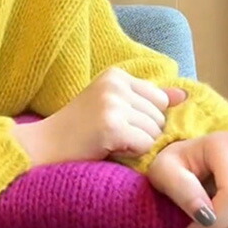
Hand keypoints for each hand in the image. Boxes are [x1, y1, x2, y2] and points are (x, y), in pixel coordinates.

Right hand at [12, 67, 185, 165]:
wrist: (43, 145)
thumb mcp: (112, 104)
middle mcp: (115, 85)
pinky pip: (145, 145)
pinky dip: (131, 153)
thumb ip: (147, 98)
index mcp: (116, 75)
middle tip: (109, 134)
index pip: (159, 99)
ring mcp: (112, 104)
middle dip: (141, 132)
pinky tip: (108, 148)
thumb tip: (184, 96)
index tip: (114, 122)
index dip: (142, 118)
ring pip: (154, 132)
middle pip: (159, 116)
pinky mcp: (112, 126)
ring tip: (107, 141)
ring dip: (136, 144)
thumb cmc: (76, 130)